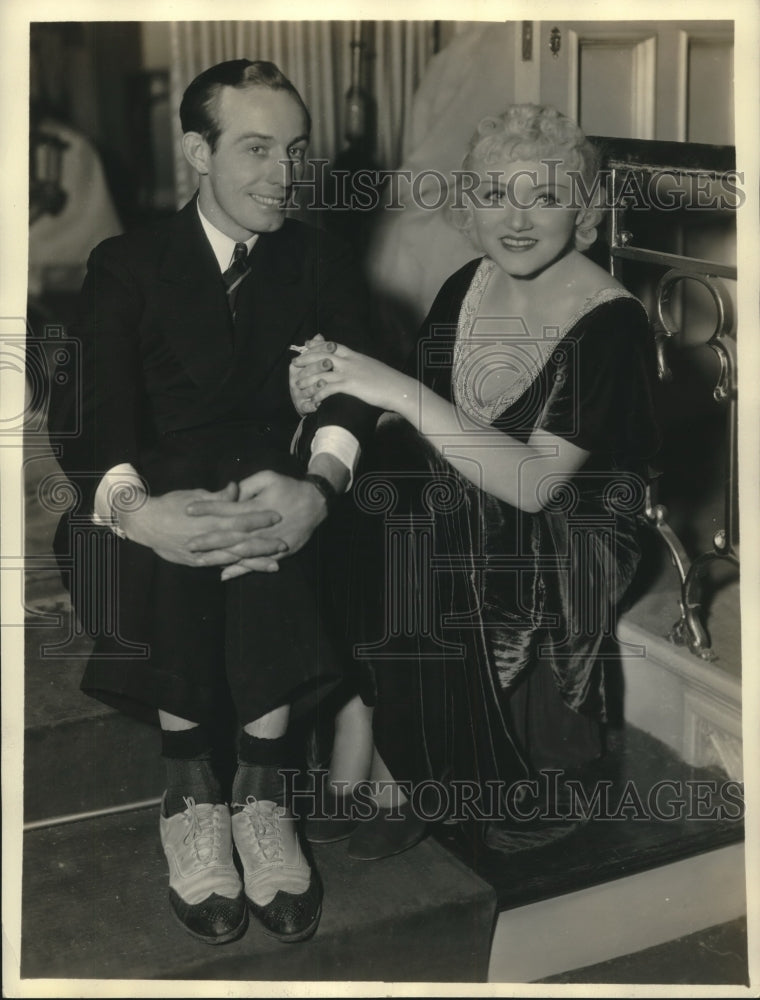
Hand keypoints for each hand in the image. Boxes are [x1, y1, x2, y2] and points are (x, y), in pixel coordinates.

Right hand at [119, 481, 286, 569]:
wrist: (144, 523)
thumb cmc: (170, 504)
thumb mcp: (194, 495)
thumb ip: (218, 497)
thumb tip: (236, 488)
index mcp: (210, 518)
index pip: (240, 518)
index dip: (259, 518)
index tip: (276, 516)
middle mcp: (208, 537)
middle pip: (241, 542)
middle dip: (264, 545)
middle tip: (284, 545)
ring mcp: (202, 553)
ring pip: (234, 558)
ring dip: (255, 562)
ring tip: (275, 565)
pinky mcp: (196, 561)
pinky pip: (219, 566)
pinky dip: (234, 569)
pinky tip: (247, 572)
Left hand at [185, 470, 329, 579]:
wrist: (315, 503)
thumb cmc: (288, 487)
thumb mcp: (267, 478)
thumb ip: (246, 487)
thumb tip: (227, 494)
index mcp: (257, 507)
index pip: (227, 508)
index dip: (207, 508)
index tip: (188, 509)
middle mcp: (261, 528)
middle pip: (230, 535)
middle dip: (207, 540)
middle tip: (188, 544)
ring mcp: (269, 542)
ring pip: (240, 552)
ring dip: (219, 558)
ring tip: (199, 561)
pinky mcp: (277, 552)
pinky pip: (255, 563)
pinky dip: (240, 570)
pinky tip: (224, 575)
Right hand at [289, 334, 329, 414]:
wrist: (306, 402)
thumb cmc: (311, 379)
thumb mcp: (313, 364)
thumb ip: (316, 350)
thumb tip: (319, 335)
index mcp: (297, 367)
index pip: (307, 356)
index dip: (320, 350)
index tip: (332, 345)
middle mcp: (295, 379)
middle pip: (306, 372)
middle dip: (317, 367)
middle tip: (328, 362)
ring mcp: (298, 394)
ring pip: (306, 389)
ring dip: (315, 386)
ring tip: (324, 382)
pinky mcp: (302, 406)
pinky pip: (307, 405)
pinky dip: (312, 404)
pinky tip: (318, 404)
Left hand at [290, 341, 412, 410]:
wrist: (399, 389)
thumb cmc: (388, 381)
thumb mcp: (372, 367)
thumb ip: (360, 364)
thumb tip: (356, 365)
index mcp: (355, 355)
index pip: (332, 345)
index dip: (317, 345)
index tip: (306, 345)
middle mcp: (350, 361)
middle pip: (321, 355)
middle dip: (306, 359)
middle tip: (294, 364)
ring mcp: (350, 372)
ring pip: (321, 372)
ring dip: (308, 379)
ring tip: (299, 385)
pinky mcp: (351, 385)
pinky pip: (329, 388)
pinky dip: (319, 394)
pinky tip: (314, 400)